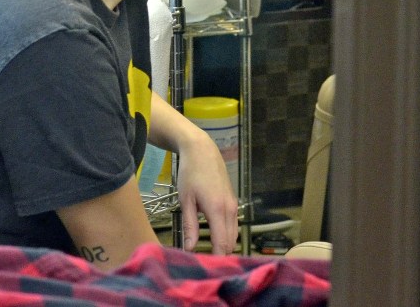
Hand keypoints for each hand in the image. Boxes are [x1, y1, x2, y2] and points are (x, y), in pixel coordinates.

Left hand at [175, 128, 238, 253]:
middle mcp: (230, 210)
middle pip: (230, 242)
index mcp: (217, 210)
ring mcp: (234, 206)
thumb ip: (189, 225)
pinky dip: (227, 235)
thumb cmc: (190, 173)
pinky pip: (233, 225)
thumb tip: (190, 248)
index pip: (221, 243)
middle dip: (220, 255)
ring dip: (224, 246)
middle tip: (206, 264)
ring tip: (209, 254)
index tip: (207, 268)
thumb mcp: (185, 199)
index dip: (216, 258)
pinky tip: (215, 238)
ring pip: (234, 235)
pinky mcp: (234, 202)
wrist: (202, 150)